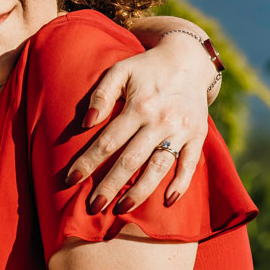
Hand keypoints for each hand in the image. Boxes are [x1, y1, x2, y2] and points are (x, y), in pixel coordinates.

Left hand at [65, 36, 209, 210]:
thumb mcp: (120, 71)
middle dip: (110, 185)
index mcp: (139, 106)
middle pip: (131, 160)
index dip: (88, 162)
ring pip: (159, 167)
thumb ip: (101, 95)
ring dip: (140, 191)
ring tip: (121, 208)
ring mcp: (182, 131)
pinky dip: (180, 184)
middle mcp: (161, 121)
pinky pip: (190, 165)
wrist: (188, 60)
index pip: (108, 141)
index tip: (71, 179)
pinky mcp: (198, 136)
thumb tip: (86, 123)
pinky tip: (166, 201)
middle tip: (92, 206)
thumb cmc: (145, 67)